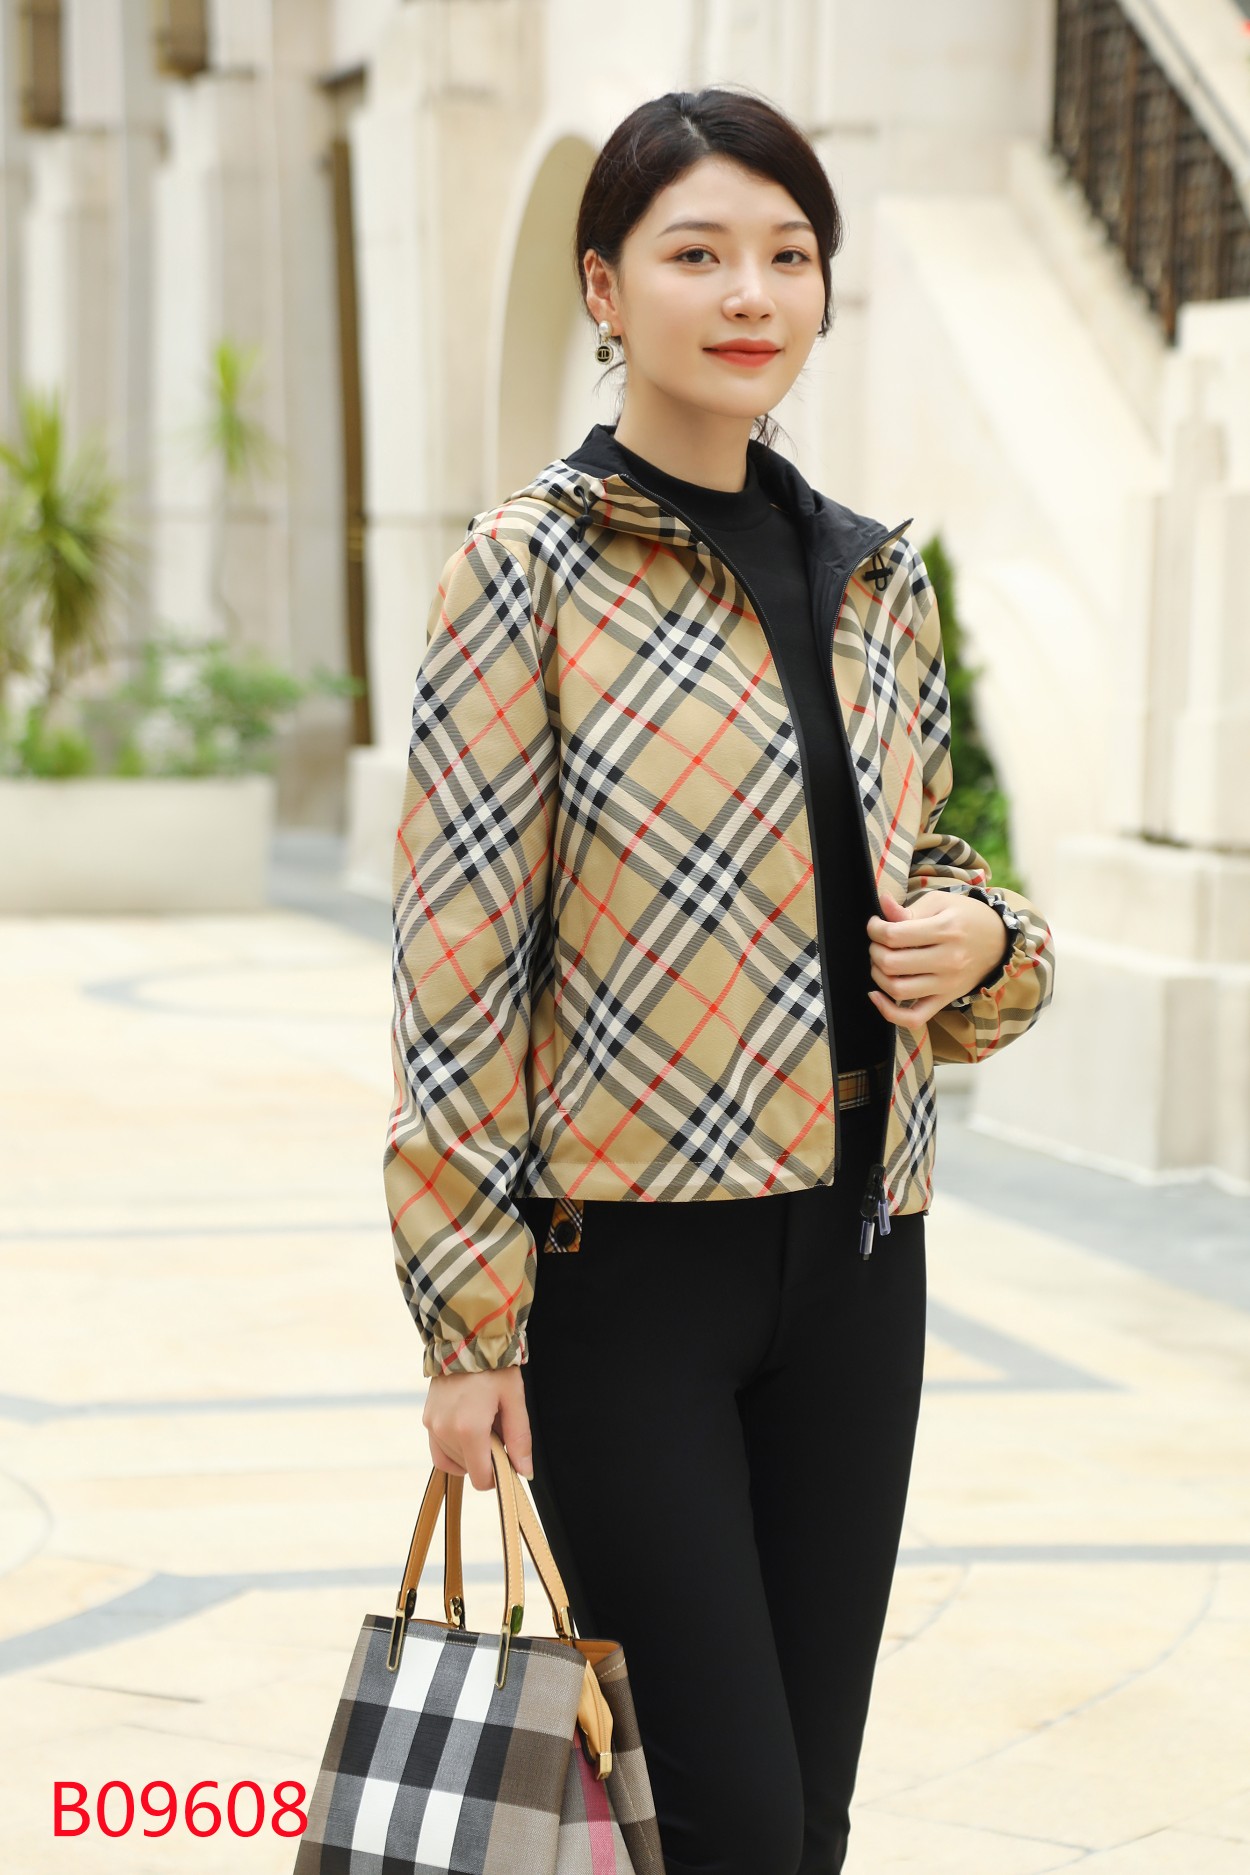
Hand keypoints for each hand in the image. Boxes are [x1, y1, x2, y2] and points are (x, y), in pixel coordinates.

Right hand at [422, 1367, 534, 1491]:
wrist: (466, 1339)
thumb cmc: (494, 1368)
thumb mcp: (514, 1400)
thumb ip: (520, 1439)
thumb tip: (524, 1472)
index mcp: (469, 1429)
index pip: (481, 1478)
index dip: (498, 1476)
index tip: (508, 1459)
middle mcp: (445, 1431)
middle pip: (469, 1470)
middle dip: (486, 1459)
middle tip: (498, 1431)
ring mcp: (432, 1426)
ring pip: (454, 1462)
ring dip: (471, 1454)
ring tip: (484, 1425)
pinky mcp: (427, 1419)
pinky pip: (438, 1451)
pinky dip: (454, 1451)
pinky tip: (467, 1434)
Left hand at [866, 889, 1010, 1028]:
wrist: (999, 940)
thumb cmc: (966, 917)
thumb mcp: (940, 903)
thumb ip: (908, 908)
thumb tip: (882, 902)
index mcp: (945, 930)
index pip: (893, 935)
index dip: (874, 929)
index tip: (875, 925)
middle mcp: (948, 960)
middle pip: (892, 963)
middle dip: (874, 951)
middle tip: (877, 943)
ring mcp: (947, 984)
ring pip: (898, 990)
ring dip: (878, 976)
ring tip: (880, 963)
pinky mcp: (946, 999)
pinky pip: (914, 1017)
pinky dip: (889, 1012)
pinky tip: (876, 996)